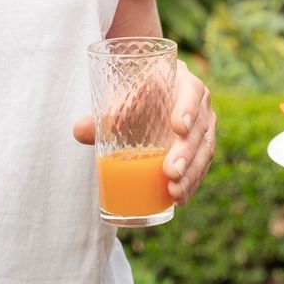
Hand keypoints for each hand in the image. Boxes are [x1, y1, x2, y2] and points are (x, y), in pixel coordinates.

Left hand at [72, 59, 216, 205]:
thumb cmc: (137, 95)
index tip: (178, 127)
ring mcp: (203, 129)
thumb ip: (106, 113)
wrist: (150, 99)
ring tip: (174, 193)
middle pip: (199, 129)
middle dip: (186, 153)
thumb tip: (79, 131)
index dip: (189, 109)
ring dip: (190, 174)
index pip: (192, 92)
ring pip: (204, 151)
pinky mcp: (200, 150)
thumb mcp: (124, 98)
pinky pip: (200, 167)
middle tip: (170, 172)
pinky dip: (191, 183)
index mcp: (183, 83)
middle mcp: (200, 105)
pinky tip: (179, 199)